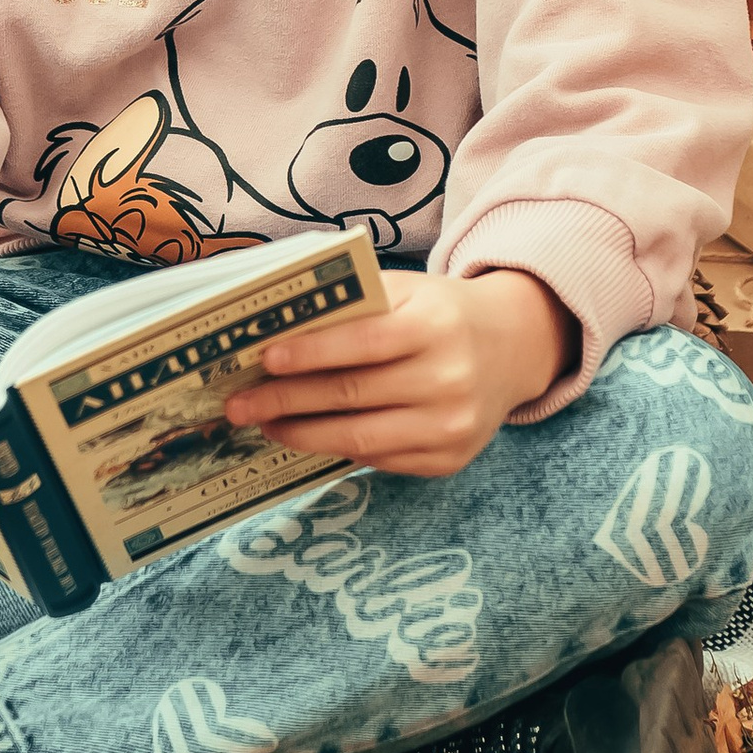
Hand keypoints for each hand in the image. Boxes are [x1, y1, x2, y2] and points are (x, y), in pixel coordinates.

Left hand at [222, 267, 573, 479]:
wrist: (513, 345)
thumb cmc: (440, 313)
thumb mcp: (406, 292)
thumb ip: (353, 308)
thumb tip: (277, 333)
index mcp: (436, 326)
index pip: (362, 343)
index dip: (310, 353)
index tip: (264, 359)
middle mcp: (449, 379)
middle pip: (352, 396)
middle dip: (286, 401)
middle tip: (239, 405)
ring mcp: (452, 426)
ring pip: (360, 439)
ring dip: (302, 435)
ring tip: (266, 425)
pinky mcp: (450, 459)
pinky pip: (381, 460)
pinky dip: (338, 451)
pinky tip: (309, 438)